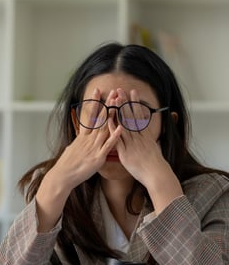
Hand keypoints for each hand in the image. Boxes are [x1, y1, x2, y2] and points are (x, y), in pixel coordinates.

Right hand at [51, 88, 122, 190]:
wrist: (62, 176)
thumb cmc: (66, 165)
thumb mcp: (71, 150)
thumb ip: (77, 144)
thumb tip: (77, 141)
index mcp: (82, 137)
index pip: (90, 116)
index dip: (94, 103)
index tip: (98, 90)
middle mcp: (88, 139)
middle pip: (100, 119)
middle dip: (107, 104)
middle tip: (113, 91)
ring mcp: (93, 147)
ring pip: (105, 128)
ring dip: (113, 115)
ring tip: (119, 103)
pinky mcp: (98, 157)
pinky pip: (108, 145)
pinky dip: (114, 136)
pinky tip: (120, 127)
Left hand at [110, 88, 182, 213]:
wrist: (156, 175)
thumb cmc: (155, 165)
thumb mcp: (153, 148)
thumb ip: (148, 140)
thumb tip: (146, 134)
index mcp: (145, 135)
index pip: (139, 115)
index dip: (135, 103)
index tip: (132, 92)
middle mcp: (138, 137)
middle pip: (131, 116)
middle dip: (125, 102)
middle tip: (120, 90)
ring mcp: (132, 144)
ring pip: (124, 124)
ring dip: (119, 111)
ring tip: (114, 99)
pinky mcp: (125, 153)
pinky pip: (118, 139)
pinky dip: (113, 129)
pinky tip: (108, 120)